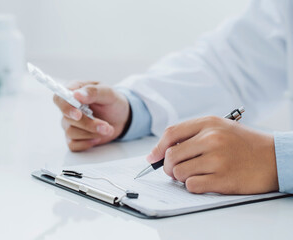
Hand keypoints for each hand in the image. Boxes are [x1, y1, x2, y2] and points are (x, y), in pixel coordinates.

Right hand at [53, 81, 129, 151]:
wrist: (121, 118)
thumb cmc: (112, 102)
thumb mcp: (108, 93)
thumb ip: (93, 92)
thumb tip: (76, 95)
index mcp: (73, 91)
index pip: (59, 98)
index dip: (66, 107)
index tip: (78, 114)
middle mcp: (69, 108)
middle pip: (68, 118)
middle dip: (88, 124)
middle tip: (106, 126)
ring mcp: (70, 123)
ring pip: (71, 132)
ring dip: (92, 133)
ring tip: (108, 129)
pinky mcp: (74, 137)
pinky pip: (73, 145)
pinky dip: (87, 143)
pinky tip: (97, 138)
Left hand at [147, 116, 278, 193]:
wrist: (274, 158)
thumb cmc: (243, 143)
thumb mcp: (219, 128)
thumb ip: (191, 135)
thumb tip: (160, 152)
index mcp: (208, 123)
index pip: (171, 133)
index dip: (158, 148)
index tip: (153, 158)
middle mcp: (212, 139)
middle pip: (171, 156)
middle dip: (168, 166)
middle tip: (175, 170)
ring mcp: (218, 159)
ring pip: (179, 172)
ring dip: (181, 177)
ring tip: (194, 174)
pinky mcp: (224, 179)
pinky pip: (192, 185)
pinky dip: (193, 186)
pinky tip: (204, 181)